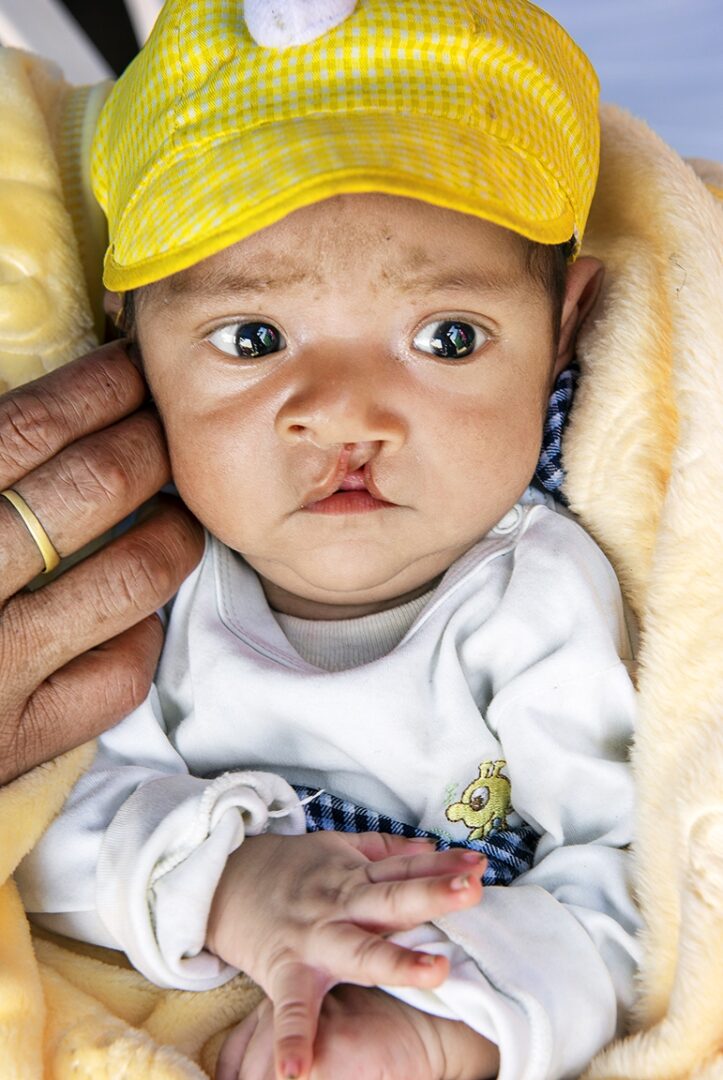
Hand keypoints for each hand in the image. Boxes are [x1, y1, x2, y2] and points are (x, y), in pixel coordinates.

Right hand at [0, 342, 203, 783]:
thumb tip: (44, 419)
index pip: (27, 431)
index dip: (93, 392)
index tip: (129, 372)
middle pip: (93, 488)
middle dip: (149, 445)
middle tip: (165, 431)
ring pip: (129, 577)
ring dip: (171, 534)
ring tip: (175, 515)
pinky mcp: (21, 738)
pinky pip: (117, 676)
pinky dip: (140, 635)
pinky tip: (133, 615)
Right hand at [207, 830, 484, 1079]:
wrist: (222, 880)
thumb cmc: (291, 870)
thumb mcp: (338, 849)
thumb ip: (388, 852)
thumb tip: (433, 849)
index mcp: (355, 877)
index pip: (406, 870)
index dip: (443, 867)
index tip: (479, 866)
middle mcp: (340, 904)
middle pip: (392, 900)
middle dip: (432, 895)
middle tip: (473, 892)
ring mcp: (314, 937)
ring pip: (360, 948)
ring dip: (395, 960)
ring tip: (435, 973)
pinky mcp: (284, 968)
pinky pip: (291, 1006)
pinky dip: (294, 1037)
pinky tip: (300, 1071)